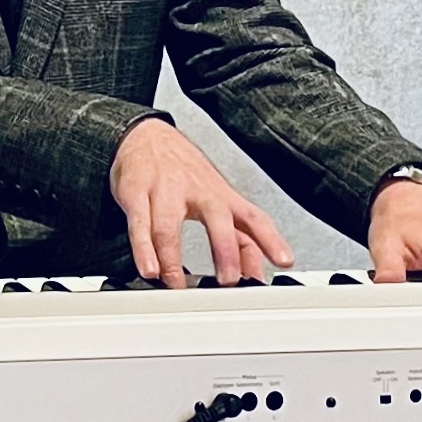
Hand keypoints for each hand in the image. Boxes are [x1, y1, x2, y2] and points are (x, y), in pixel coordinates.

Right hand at [109, 119, 294, 287]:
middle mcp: (198, 191)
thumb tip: (257, 271)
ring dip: (173, 260)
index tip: (285, 260)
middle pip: (217, 217)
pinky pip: (140, 224)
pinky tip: (150, 269)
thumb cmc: (183, 174)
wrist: (145, 137)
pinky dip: (144, 250)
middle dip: (225, 250)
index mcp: (221, 195)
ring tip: (177, 285)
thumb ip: (237, 236)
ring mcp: (166, 190)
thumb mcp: (215, 199)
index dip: (271, 239)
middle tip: (228, 280)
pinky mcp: (137, 193)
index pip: (253, 217)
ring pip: (169, 226)